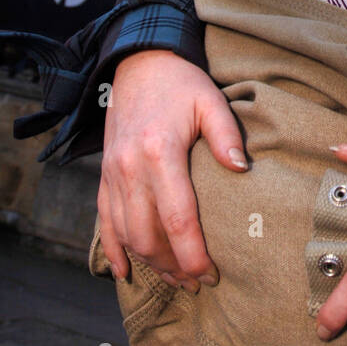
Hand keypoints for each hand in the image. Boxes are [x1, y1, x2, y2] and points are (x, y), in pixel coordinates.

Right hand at [97, 50, 246, 291]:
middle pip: (148, 237)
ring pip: (127, 235)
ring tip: (176, 279)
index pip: (177, 220)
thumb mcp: (210, 100)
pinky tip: (125, 273)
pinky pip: (104, 222)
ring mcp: (112, 174)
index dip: (194, 254)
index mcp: (159, 153)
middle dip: (173, 267)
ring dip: (150, 263)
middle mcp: (130, 169)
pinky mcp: (104, 176)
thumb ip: (226, 135)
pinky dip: (113, 251)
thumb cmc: (181, 83)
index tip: (211, 275)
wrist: (139, 62)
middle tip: (198, 283)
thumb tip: (242, 169)